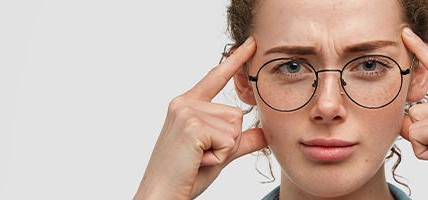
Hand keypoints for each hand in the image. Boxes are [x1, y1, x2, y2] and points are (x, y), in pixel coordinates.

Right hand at [134, 37, 266, 198]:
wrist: (162, 195)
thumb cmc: (186, 175)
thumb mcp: (219, 154)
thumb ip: (241, 141)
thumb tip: (265, 133)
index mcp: (187, 105)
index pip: (215, 78)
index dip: (235, 61)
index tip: (250, 43)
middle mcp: (184, 103)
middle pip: (236, 115)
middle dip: (228, 142)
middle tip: (202, 155)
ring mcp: (187, 112)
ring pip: (235, 128)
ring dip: (223, 150)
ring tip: (199, 158)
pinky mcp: (192, 126)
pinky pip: (229, 140)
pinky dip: (219, 156)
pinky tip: (198, 160)